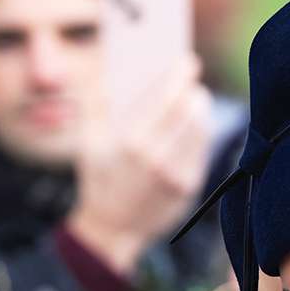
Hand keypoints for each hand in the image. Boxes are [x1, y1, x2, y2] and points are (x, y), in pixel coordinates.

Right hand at [65, 54, 212, 275]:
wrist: (112, 230)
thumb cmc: (98, 180)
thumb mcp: (88, 144)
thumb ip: (95, 104)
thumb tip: (105, 70)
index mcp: (131, 144)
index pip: (166, 99)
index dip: (179, 76)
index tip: (186, 60)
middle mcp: (158, 159)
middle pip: (190, 111)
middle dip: (193, 90)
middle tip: (193, 79)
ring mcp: (177, 176)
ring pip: (201, 129)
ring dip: (200, 109)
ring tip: (196, 98)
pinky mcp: (190, 188)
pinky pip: (201, 150)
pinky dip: (199, 132)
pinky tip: (194, 124)